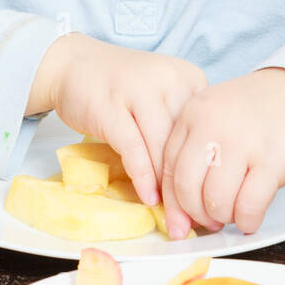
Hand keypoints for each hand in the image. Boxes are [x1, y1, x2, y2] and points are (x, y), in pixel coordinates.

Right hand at [45, 34, 209, 206]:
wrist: (74, 63)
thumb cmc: (121, 87)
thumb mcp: (161, 98)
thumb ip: (178, 129)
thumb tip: (199, 182)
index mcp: (190, 78)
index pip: (206, 131)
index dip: (208, 170)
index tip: (210, 201)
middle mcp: (170, 80)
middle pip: (186, 143)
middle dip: (189, 186)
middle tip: (193, 220)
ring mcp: (139, 90)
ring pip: (162, 148)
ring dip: (166, 188)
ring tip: (172, 217)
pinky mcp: (111, 105)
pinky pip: (133, 148)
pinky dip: (142, 177)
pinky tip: (148, 197)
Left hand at [160, 68, 284, 238]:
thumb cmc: (260, 108)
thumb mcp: (217, 115)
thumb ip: (196, 151)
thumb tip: (183, 207)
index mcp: (193, 113)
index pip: (168, 168)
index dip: (174, 204)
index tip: (180, 224)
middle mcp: (212, 125)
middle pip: (187, 187)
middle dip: (198, 214)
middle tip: (212, 220)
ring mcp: (242, 141)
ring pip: (216, 200)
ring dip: (225, 217)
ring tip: (235, 213)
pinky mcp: (272, 159)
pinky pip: (249, 205)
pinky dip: (247, 220)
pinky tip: (251, 218)